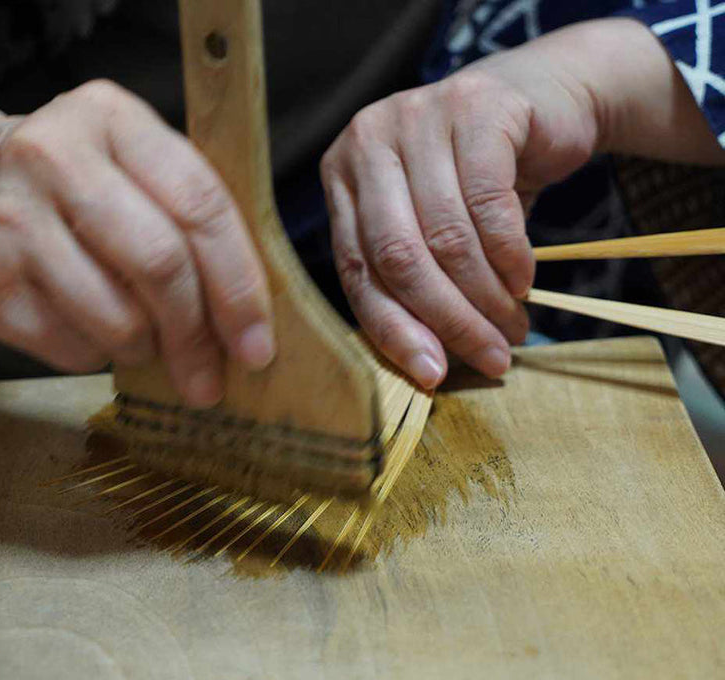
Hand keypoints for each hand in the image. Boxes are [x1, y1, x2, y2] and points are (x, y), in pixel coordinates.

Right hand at [0, 81, 274, 406]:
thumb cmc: (67, 178)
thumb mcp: (127, 160)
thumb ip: (188, 212)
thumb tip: (247, 313)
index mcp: (111, 120)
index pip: (201, 205)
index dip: (240, 284)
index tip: (257, 341)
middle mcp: (54, 160)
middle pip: (161, 265)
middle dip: (199, 335)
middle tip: (212, 375)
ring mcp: (13, 224)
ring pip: (121, 321)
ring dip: (150, 348)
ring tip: (148, 340)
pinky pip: (76, 351)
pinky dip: (102, 356)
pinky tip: (95, 330)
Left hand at [321, 18, 724, 388]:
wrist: (541, 100)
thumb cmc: (475, 180)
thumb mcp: (429, 226)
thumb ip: (411, 279)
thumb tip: (426, 366)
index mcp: (343, 178)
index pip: (357, 270)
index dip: (394, 330)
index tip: (431, 375)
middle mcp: (368, 141)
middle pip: (399, 257)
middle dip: (447, 321)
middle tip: (490, 357)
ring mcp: (419, 117)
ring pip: (446, 238)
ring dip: (486, 298)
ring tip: (513, 326)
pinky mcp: (475, 108)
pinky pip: (489, 206)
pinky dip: (511, 257)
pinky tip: (525, 280)